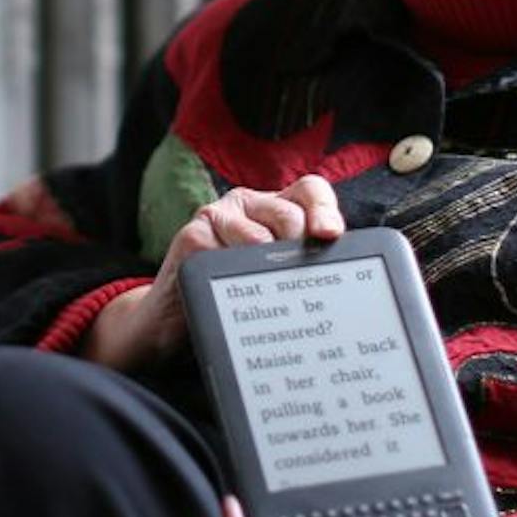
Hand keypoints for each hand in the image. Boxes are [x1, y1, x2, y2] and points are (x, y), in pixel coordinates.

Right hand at [81, 177, 344, 370]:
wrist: (174, 324)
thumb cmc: (235, 301)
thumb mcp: (275, 278)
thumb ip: (303, 265)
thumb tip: (342, 268)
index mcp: (274, 208)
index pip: (310, 191)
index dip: (324, 208)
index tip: (329, 235)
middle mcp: (247, 206)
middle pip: (289, 213)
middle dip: (302, 249)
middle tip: (302, 279)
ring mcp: (217, 216)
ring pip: (258, 237)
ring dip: (265, 270)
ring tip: (263, 295)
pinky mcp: (191, 235)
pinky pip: (222, 252)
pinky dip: (231, 276)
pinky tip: (231, 293)